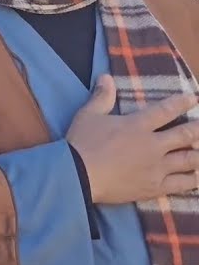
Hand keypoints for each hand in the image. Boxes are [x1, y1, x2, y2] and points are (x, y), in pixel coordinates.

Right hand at [68, 75, 198, 204]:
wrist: (77, 175)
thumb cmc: (81, 143)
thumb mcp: (88, 115)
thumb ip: (101, 97)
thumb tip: (106, 77)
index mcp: (138, 125)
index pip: (166, 110)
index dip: (182, 103)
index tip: (194, 99)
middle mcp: (153, 145)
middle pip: (186, 135)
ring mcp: (156, 168)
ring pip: (189, 160)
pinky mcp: (154, 187)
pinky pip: (181, 184)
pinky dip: (193, 180)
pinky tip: (197, 177)